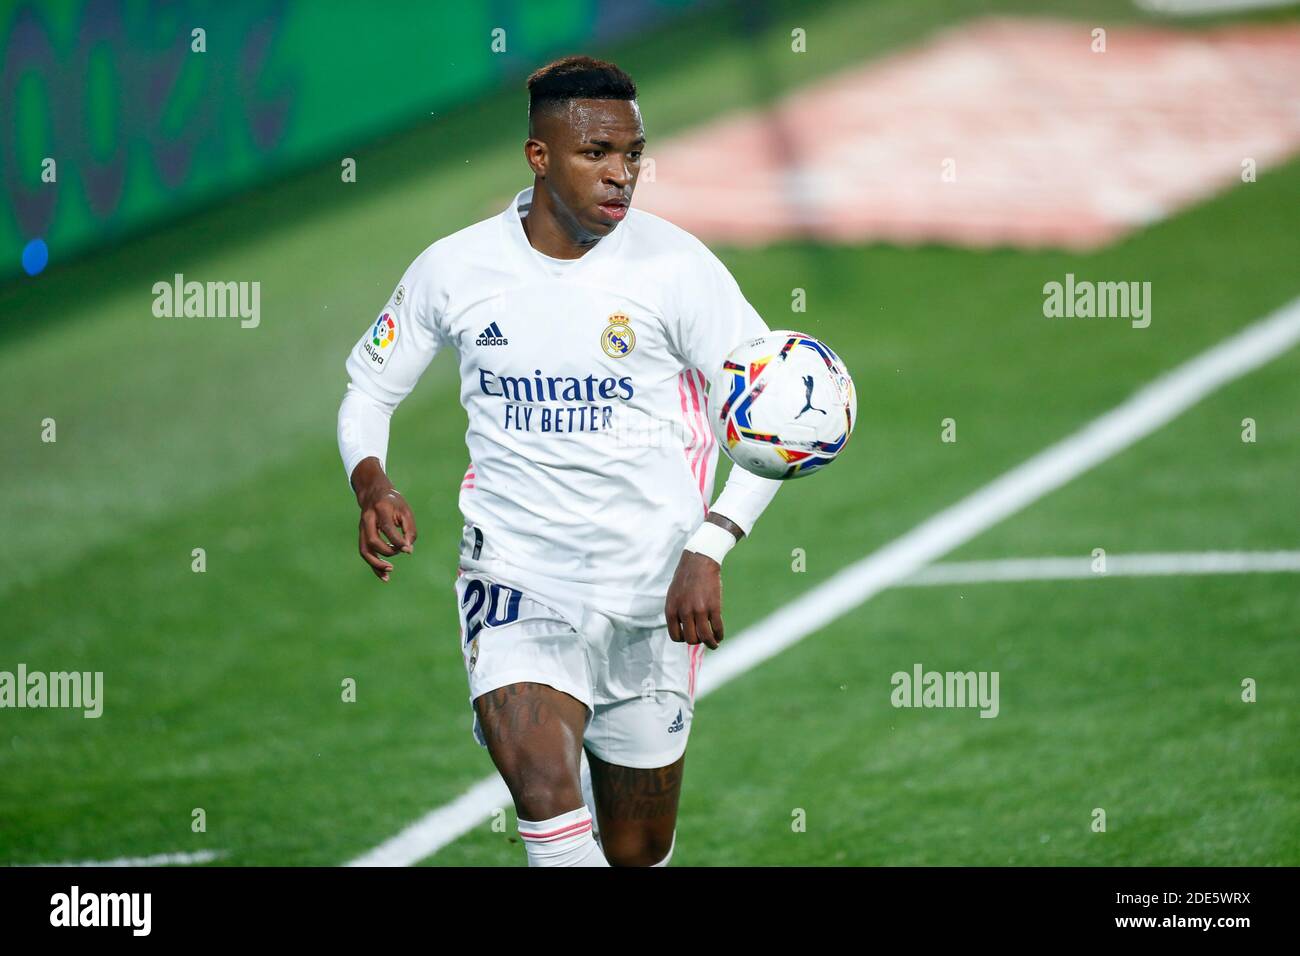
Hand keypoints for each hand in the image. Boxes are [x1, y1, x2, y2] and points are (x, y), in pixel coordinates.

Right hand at [351, 457, 417, 581]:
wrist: (374, 493)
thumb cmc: (394, 503)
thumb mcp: (406, 511)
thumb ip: (410, 529)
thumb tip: (408, 550)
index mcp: (380, 510)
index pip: (387, 529)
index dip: (397, 541)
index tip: (408, 550)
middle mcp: (368, 519)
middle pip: (372, 541)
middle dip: (387, 551)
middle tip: (400, 552)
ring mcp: (362, 528)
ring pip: (365, 550)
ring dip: (376, 564)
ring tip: (390, 572)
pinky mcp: (362, 536)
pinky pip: (365, 553)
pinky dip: (374, 566)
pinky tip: (384, 576)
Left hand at [665, 550, 724, 648]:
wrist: (699, 562)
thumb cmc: (685, 578)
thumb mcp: (673, 595)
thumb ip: (676, 612)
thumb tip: (683, 630)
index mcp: (671, 610)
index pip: (675, 636)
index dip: (683, 639)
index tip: (690, 636)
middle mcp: (684, 612)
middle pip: (691, 639)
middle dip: (697, 641)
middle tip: (702, 638)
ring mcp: (699, 610)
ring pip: (705, 637)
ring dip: (711, 644)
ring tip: (714, 644)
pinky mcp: (713, 606)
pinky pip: (717, 627)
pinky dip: (719, 635)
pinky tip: (720, 636)